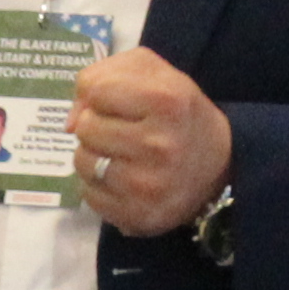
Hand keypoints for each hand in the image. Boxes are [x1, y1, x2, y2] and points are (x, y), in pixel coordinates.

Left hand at [73, 48, 233, 238]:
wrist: (218, 165)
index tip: (122, 103)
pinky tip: (123, 179)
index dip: (103, 94)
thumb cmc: (177, 111)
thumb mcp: (152, 73)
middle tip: (125, 131)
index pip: (96, 90)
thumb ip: (102, 76)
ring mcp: (147, 185)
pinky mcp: (136, 216)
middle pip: (85, 128)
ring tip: (123, 154)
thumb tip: (70, 122)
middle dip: (98, 125)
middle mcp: (158, 144)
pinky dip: (97, 185)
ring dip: (94, 155)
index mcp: (167, 101)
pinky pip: (87, 194)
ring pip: (82, 161)